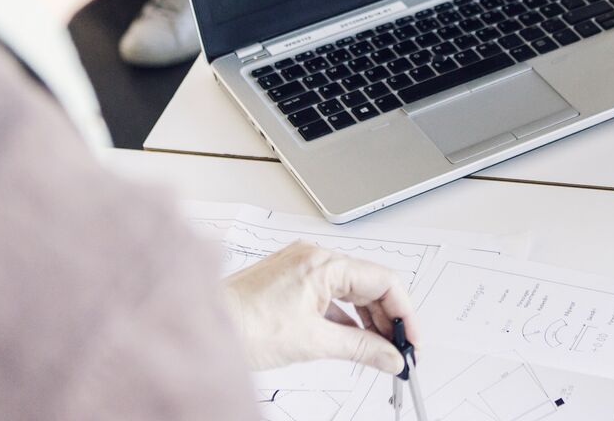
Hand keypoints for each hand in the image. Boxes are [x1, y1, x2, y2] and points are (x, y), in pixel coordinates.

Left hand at [221, 241, 416, 373]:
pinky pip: (331, 295)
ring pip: (350, 291)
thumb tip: (389, 356)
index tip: (411, 340)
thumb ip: (361, 348)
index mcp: (323, 262)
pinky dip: (345, 318)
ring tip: (378, 350)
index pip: (383, 281)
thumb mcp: (313, 342)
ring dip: (367, 320)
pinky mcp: (291, 281)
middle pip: (369, 284)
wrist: (201, 325)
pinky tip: (352, 339)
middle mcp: (314, 257)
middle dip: (388, 319)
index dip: (404, 313)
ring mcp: (301, 267)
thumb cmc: (243, 326)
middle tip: (398, 350)